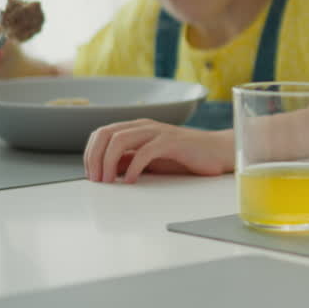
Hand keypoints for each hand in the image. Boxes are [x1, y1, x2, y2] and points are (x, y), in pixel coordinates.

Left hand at [83, 119, 233, 183]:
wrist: (218, 152)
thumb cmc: (186, 157)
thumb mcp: (150, 160)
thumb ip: (129, 160)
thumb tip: (106, 170)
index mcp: (137, 128)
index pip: (102, 133)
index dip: (91, 154)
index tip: (91, 175)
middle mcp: (144, 126)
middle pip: (106, 134)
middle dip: (95, 157)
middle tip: (96, 180)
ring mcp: (158, 132)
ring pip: (120, 140)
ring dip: (108, 162)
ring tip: (109, 181)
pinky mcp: (172, 141)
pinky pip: (145, 151)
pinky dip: (133, 168)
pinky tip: (132, 181)